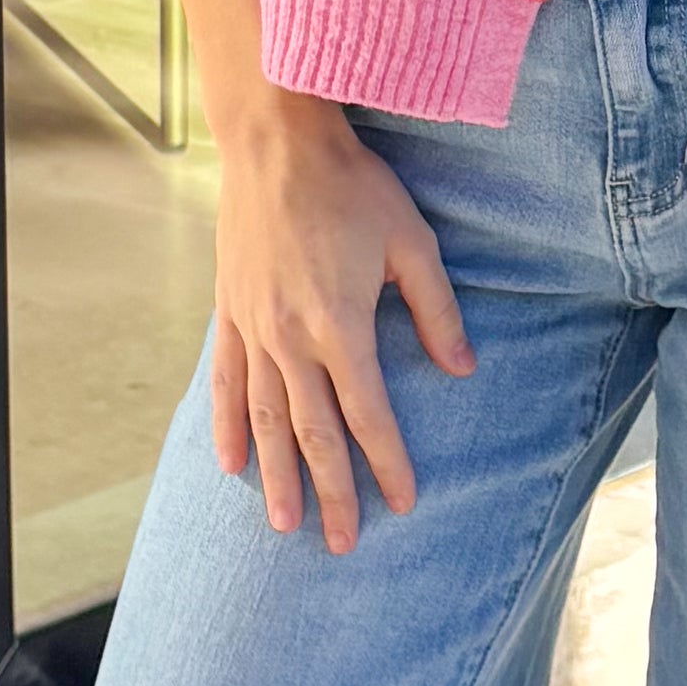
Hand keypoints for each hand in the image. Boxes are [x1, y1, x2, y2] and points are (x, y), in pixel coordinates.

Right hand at [211, 101, 472, 550]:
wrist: (275, 142)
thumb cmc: (352, 186)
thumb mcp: (412, 241)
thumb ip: (436, 311)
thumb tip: (462, 370)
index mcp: (340, 326)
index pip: (368, 414)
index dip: (387, 463)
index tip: (403, 502)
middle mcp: (290, 339)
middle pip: (313, 433)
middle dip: (331, 492)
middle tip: (342, 543)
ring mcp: (252, 328)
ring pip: (264, 419)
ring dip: (276, 475)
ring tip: (283, 524)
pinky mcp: (229, 312)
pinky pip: (224, 381)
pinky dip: (226, 426)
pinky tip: (230, 463)